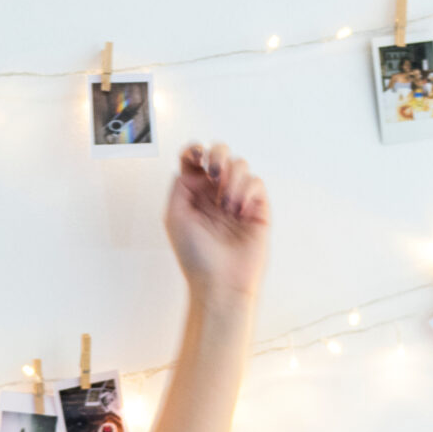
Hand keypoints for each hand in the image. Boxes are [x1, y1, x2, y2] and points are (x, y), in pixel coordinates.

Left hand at [163, 142, 270, 308]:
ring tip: (225, 206)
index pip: (195, 160)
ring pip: (240, 165)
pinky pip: (256, 182)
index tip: (196, 156)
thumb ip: (180, 186)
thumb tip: (193, 167)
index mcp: (194, 194)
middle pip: (220, 154)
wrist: (220, 282)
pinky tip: (237, 211)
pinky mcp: (258, 208)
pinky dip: (246, 191)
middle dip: (218, 155)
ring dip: (231, 180)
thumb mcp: (174, 218)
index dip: (195, 150)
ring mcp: (238, 199)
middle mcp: (216, 193)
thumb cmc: (196, 257)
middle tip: (214, 174)